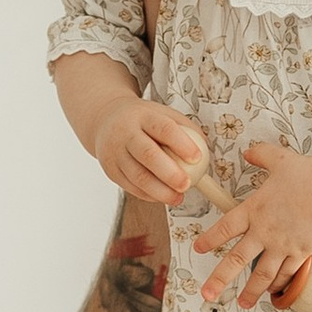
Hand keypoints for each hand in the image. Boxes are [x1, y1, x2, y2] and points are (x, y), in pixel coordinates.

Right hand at [89, 90, 209, 209]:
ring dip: (160, 191)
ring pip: (137, 176)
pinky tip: (163, 197)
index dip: (181, 144)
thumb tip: (206, 147)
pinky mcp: (110, 170)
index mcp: (143, 116)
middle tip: (187, 184)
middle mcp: (125, 133)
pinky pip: (131, 187)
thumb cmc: (142, 120)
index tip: (198, 158)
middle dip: (169, 173)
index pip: (163, 128)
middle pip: (147, 154)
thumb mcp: (161, 113)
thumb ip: (184, 128)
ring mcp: (115, 152)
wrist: (105, 120)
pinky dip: (149, 195)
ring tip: (178, 198)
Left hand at [193, 139, 311, 308]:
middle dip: (219, 279)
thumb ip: (260, 155)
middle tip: (207, 294)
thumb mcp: (279, 159)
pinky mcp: (301, 252)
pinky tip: (273, 292)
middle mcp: (264, 232)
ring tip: (242, 303)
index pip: (224, 228)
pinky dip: (279, 284)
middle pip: (236, 260)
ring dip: (250, 291)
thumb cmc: (308, 173)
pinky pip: (286, 273)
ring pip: (262, 275)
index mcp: (254, 210)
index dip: (209, 239)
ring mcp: (282, 245)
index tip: (198, 248)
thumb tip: (249, 152)